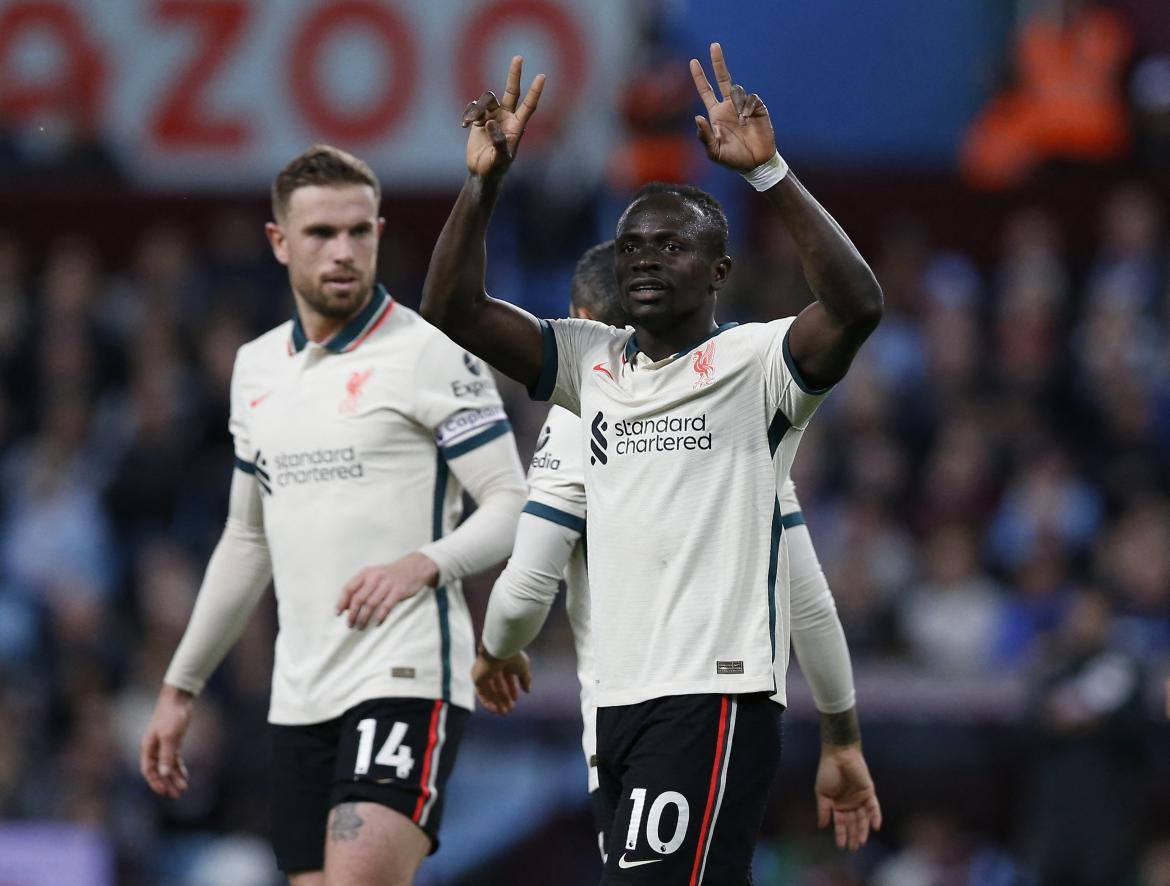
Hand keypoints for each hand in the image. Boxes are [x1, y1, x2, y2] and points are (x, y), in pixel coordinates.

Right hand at [140, 685, 193, 798]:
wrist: (178, 699)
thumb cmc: (171, 716)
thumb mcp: (170, 736)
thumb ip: (166, 755)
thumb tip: (163, 774)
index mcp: (148, 748)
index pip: (149, 771)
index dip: (155, 782)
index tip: (164, 792)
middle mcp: (154, 749)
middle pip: (158, 771)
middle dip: (166, 783)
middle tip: (176, 795)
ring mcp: (164, 746)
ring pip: (167, 767)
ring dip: (174, 777)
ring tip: (183, 789)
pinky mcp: (173, 742)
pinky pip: (174, 760)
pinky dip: (179, 768)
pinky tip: (185, 776)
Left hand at [337, 552, 439, 629]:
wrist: (414, 568)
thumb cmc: (389, 575)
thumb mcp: (373, 576)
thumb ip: (359, 589)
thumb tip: (346, 607)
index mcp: (366, 573)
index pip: (349, 588)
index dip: (342, 602)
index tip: (338, 613)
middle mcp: (375, 577)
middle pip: (358, 598)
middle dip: (352, 614)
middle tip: (350, 624)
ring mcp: (387, 584)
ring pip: (371, 604)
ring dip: (364, 618)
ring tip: (360, 627)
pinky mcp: (398, 591)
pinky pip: (386, 607)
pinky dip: (380, 617)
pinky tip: (376, 623)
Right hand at [463, 55, 545, 178]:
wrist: (481, 173)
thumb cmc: (495, 168)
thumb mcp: (500, 159)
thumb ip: (498, 141)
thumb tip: (491, 122)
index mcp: (517, 126)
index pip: (529, 105)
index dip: (535, 91)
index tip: (542, 76)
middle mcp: (506, 117)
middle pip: (511, 91)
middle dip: (514, 75)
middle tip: (518, 57)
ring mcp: (493, 116)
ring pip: (486, 99)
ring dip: (477, 109)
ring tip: (471, 123)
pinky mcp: (479, 118)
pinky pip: (473, 107)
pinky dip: (468, 114)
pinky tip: (465, 126)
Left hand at [472, 647, 531, 714]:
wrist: (499, 650)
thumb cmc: (512, 656)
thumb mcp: (523, 668)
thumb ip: (526, 680)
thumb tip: (528, 691)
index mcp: (503, 662)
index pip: (506, 678)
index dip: (511, 689)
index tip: (516, 699)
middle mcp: (493, 667)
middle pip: (498, 686)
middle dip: (504, 699)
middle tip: (510, 710)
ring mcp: (483, 672)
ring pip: (490, 691)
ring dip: (497, 703)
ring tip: (504, 713)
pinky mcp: (477, 678)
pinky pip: (481, 693)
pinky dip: (488, 702)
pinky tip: (495, 710)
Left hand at [690, 43, 776, 171]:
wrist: (756, 163)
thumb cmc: (733, 159)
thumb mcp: (714, 152)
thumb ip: (704, 137)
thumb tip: (697, 117)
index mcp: (717, 114)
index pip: (706, 91)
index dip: (700, 77)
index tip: (693, 61)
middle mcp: (729, 106)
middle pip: (723, 79)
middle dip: (718, 62)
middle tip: (714, 45)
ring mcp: (744, 106)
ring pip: (738, 91)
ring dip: (737, 105)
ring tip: (741, 123)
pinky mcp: (758, 108)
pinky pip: (751, 100)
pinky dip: (747, 109)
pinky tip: (748, 120)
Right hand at [814, 743, 881, 850]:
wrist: (839, 755)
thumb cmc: (828, 772)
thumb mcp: (822, 792)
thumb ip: (823, 809)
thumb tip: (822, 826)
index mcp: (838, 805)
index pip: (840, 824)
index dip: (841, 835)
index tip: (841, 846)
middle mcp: (850, 805)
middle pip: (853, 824)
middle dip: (853, 836)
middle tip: (854, 848)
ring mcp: (860, 799)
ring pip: (863, 819)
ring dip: (863, 830)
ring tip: (861, 841)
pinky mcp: (869, 793)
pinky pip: (874, 807)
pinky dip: (875, 817)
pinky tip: (875, 827)